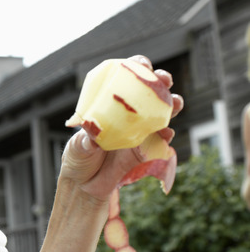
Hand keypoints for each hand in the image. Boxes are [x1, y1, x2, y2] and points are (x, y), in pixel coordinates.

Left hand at [59, 55, 183, 200]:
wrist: (85, 187)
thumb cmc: (78, 159)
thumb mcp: (77, 146)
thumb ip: (87, 138)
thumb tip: (93, 129)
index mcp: (108, 105)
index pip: (124, 79)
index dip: (135, 68)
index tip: (142, 65)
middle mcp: (127, 114)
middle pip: (148, 92)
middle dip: (160, 82)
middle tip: (163, 80)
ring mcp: (140, 130)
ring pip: (161, 112)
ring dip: (171, 105)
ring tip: (175, 103)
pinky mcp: (147, 149)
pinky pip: (161, 140)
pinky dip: (166, 135)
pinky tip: (166, 133)